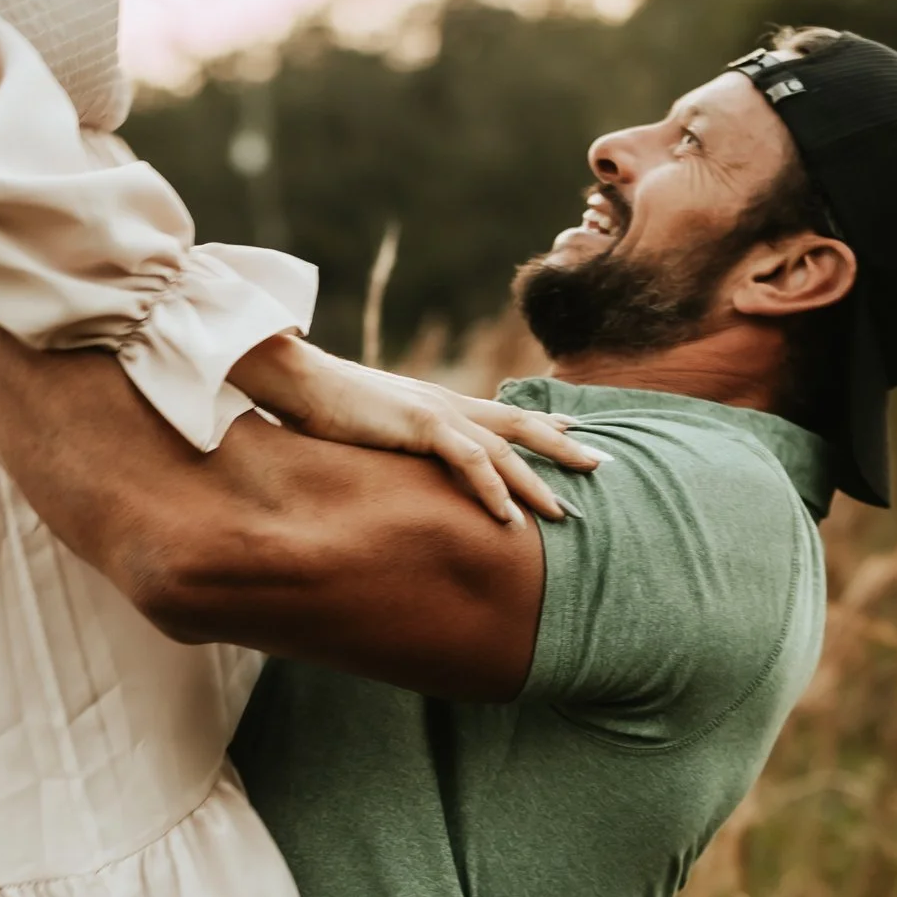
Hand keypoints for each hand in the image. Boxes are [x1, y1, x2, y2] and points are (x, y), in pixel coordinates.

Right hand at [230, 334, 597, 525]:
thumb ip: (395, 446)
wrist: (296, 379)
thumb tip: (398, 468)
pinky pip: (470, 461)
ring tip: (565, 511)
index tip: (575, 434)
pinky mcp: (421, 424)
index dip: (543, 424)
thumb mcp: (371, 430)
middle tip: (600, 466)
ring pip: (505, 449)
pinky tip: (509, 517)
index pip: (502, 414)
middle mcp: (448, 405)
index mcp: (439, 405)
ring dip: (538, 480)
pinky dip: (493, 489)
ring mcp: (438, 412)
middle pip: (520, 426)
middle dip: (563, 446)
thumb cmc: (323, 407)